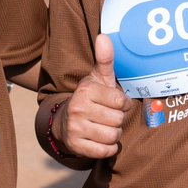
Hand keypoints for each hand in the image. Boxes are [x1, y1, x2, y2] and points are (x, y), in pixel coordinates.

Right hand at [54, 34, 128, 158]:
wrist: (65, 122)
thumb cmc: (90, 98)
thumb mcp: (98, 78)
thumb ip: (105, 59)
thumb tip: (104, 36)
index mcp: (85, 90)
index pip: (121, 102)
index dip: (122, 104)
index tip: (113, 103)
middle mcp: (77, 108)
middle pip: (118, 120)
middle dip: (117, 120)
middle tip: (106, 116)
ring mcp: (75, 128)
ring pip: (113, 136)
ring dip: (113, 134)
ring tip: (103, 127)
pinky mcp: (75, 146)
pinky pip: (105, 151)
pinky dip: (107, 148)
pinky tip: (100, 140)